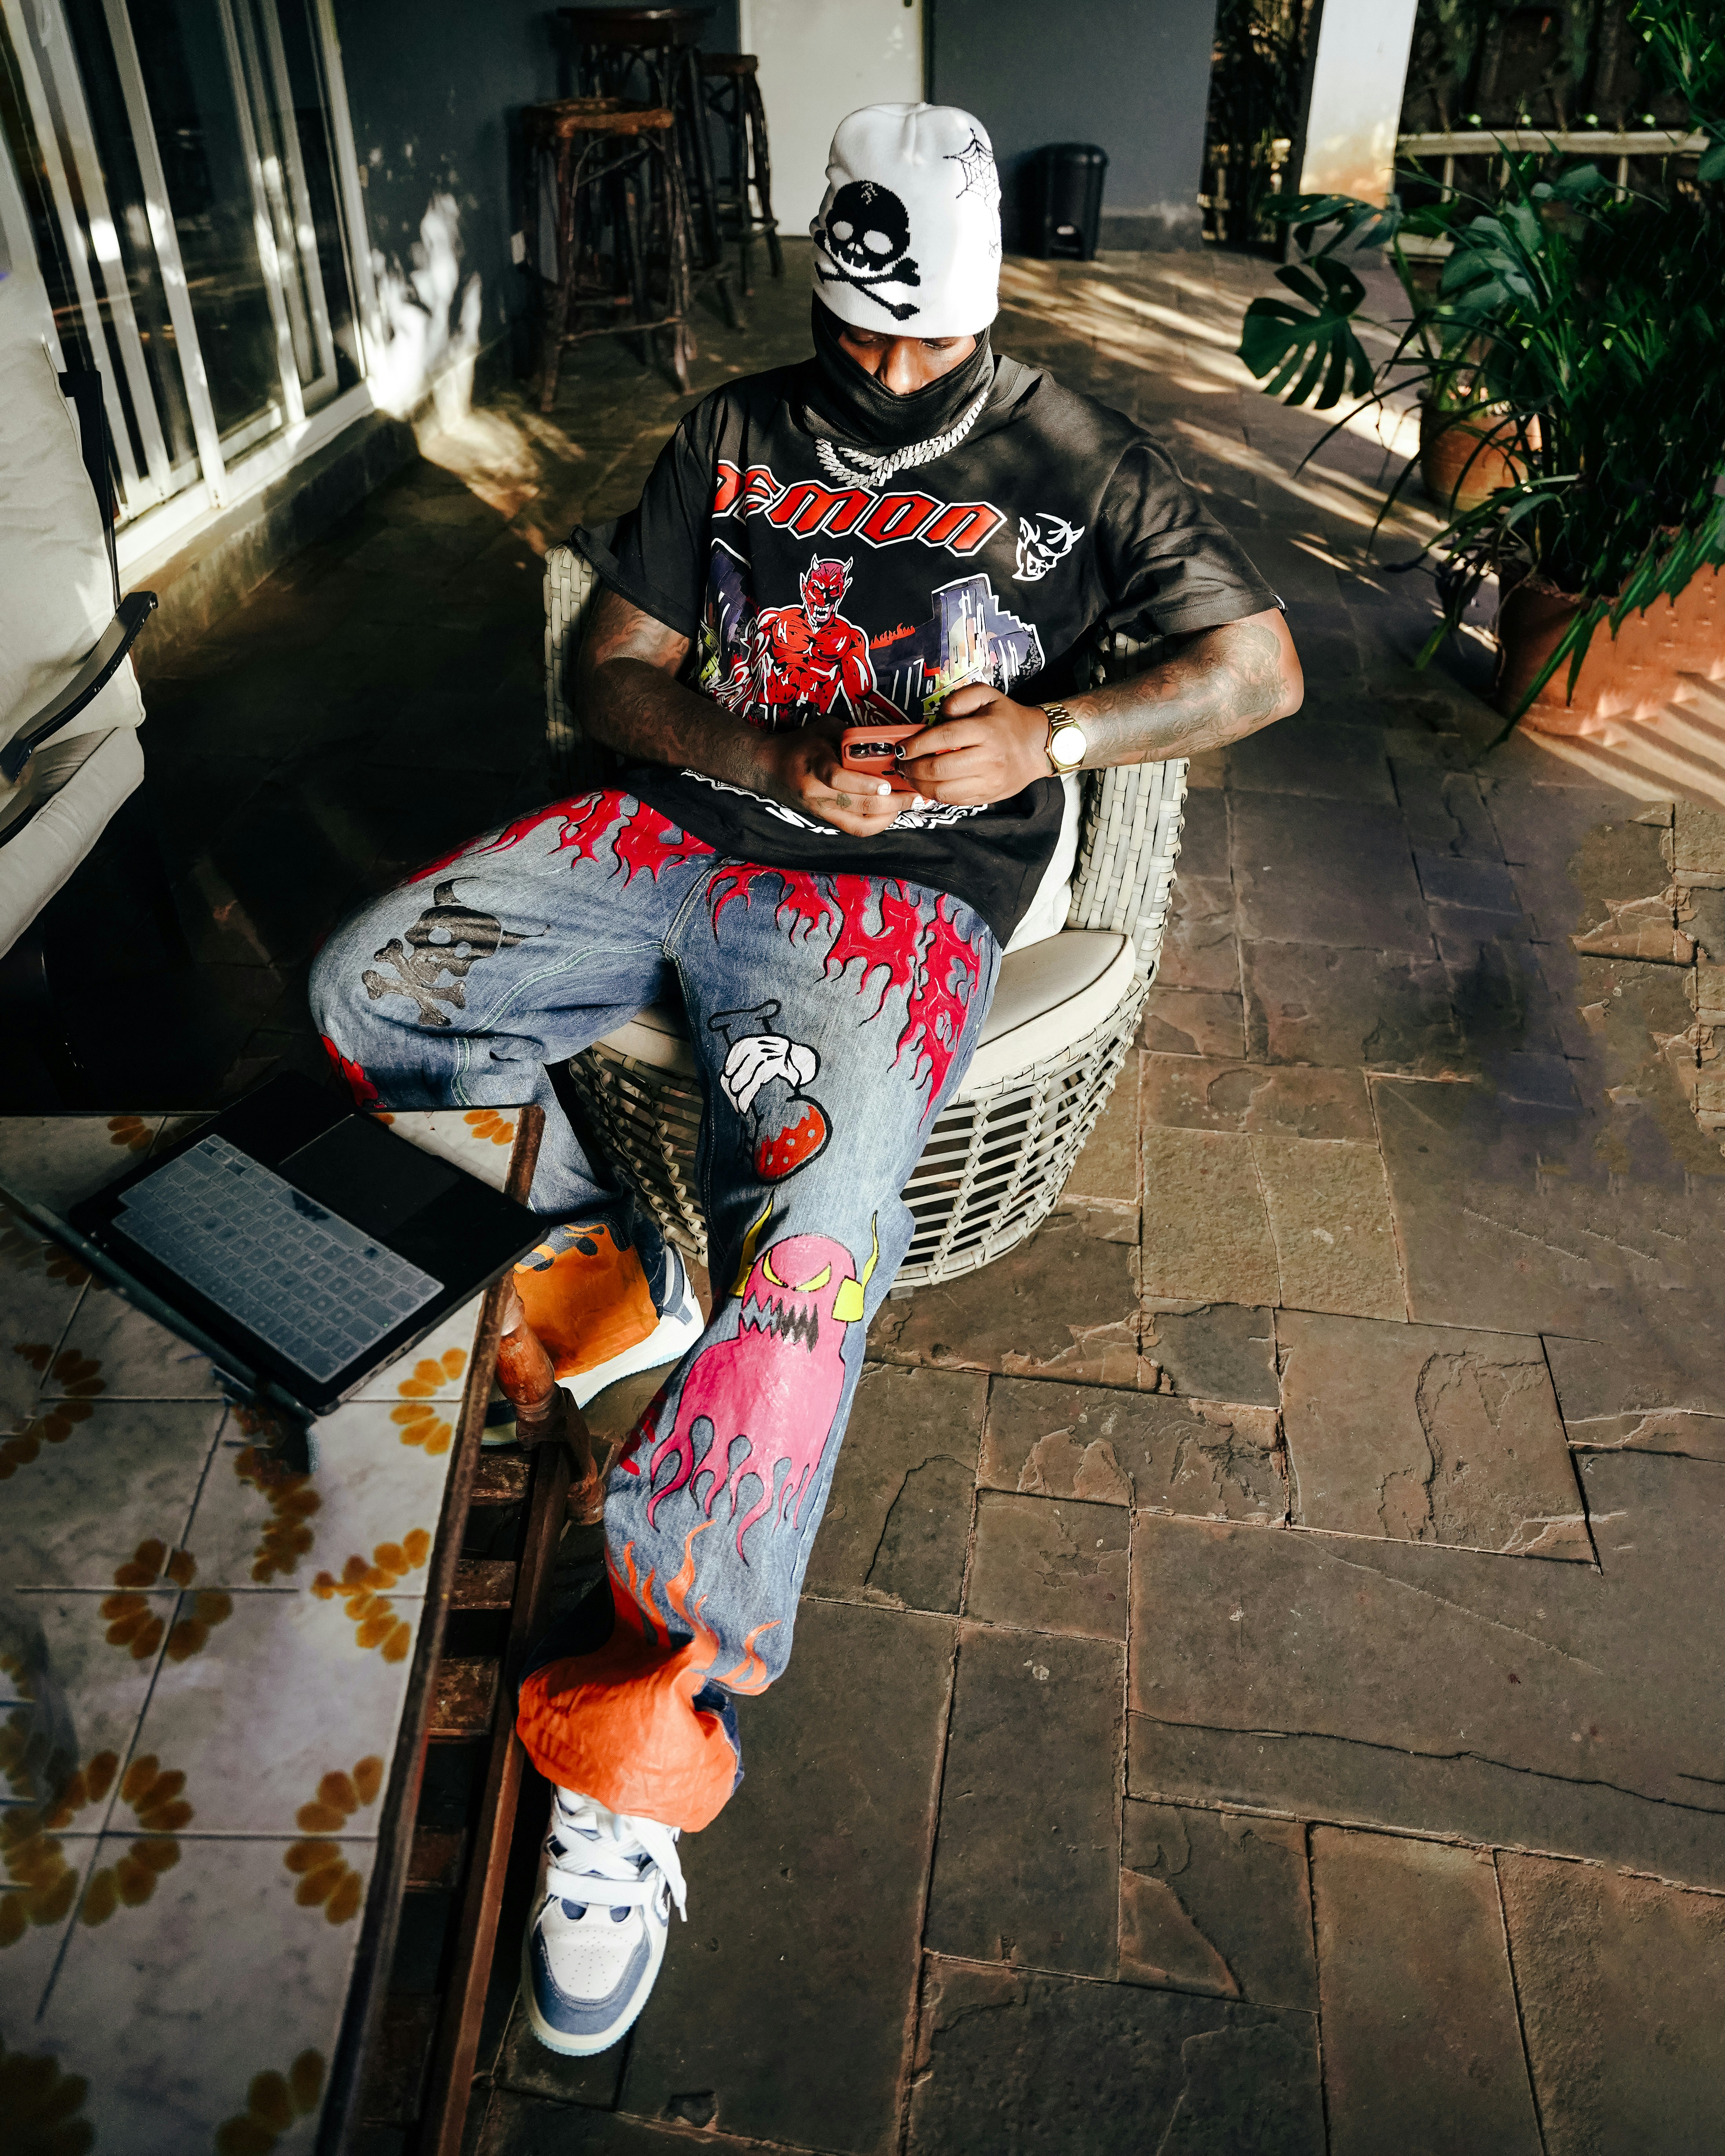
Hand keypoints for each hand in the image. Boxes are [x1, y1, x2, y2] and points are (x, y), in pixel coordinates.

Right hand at [753, 728, 906, 837]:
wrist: (769, 767)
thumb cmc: (800, 744)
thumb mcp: (824, 729)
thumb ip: (851, 735)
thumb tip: (886, 741)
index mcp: (814, 766)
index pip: (838, 779)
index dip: (865, 784)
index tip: (888, 782)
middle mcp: (817, 793)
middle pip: (859, 806)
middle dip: (893, 802)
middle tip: (916, 793)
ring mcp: (822, 810)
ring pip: (860, 823)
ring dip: (890, 815)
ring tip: (909, 802)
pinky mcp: (827, 819)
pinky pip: (857, 829)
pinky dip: (878, 822)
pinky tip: (892, 811)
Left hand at [897, 684, 1052, 805]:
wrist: (1037, 747)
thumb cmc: (1008, 720)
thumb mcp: (988, 695)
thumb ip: (960, 698)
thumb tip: (938, 716)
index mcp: (987, 731)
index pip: (944, 738)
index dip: (917, 744)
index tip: (902, 748)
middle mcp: (989, 759)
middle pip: (940, 768)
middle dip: (913, 768)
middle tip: (901, 764)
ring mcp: (989, 782)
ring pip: (944, 790)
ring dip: (919, 785)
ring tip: (910, 775)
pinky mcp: (987, 796)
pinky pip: (954, 800)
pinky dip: (935, 794)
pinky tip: (927, 785)